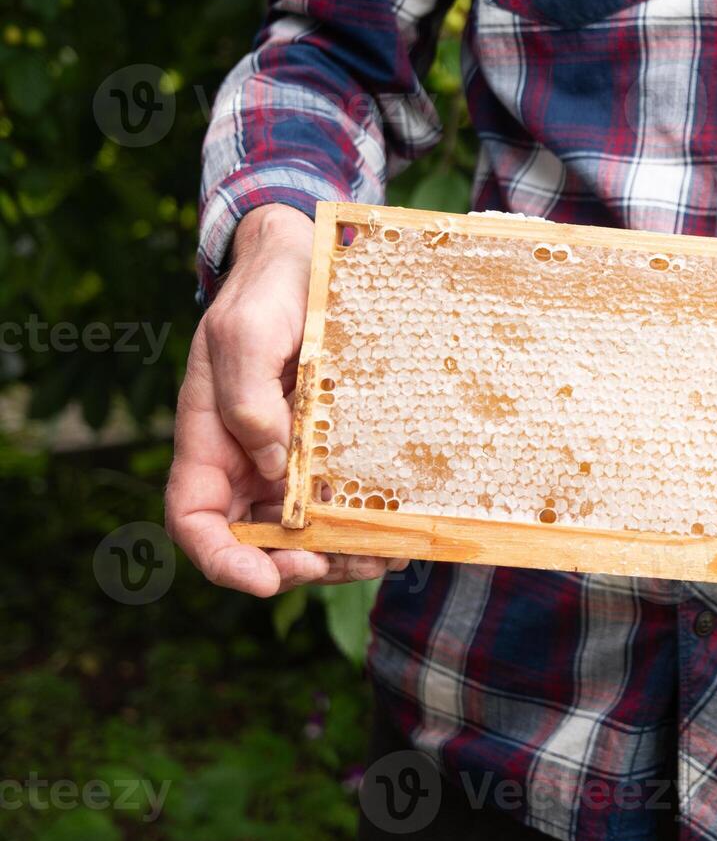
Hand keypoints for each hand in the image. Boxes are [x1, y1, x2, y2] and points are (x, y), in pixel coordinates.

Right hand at [164, 205, 404, 596]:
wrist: (307, 261)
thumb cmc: (267, 291)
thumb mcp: (246, 332)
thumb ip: (247, 398)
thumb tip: (268, 463)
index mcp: (208, 440)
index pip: (194, 521)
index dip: (221, 561)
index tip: (264, 579)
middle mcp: (245, 460)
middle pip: (255, 542)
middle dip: (294, 566)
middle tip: (342, 563)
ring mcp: (288, 459)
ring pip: (303, 532)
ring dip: (339, 555)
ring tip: (382, 556)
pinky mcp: (331, 449)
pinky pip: (341, 502)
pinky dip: (364, 525)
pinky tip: (398, 530)